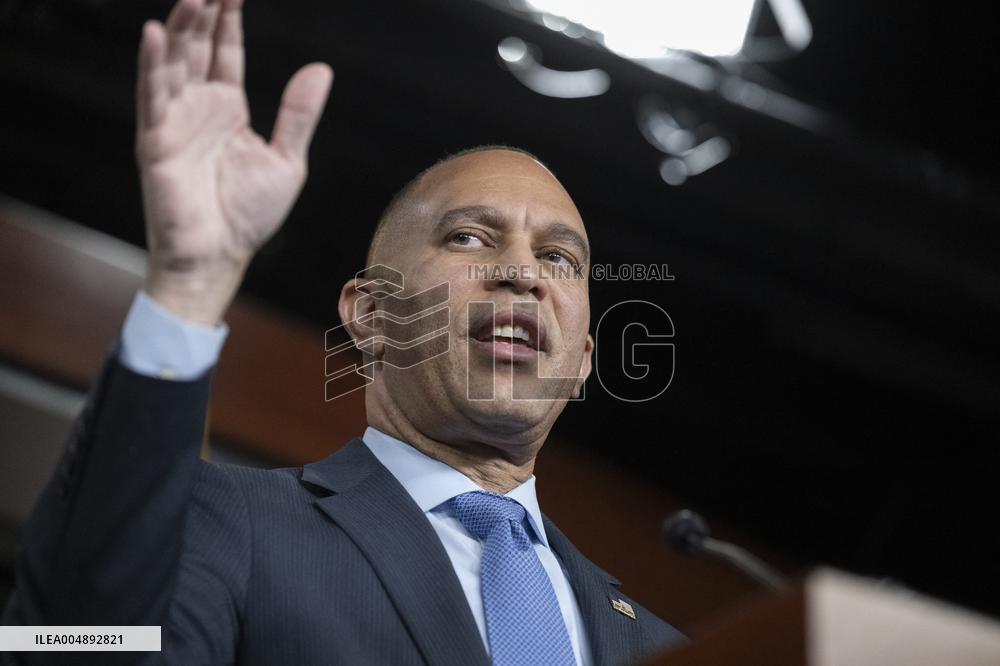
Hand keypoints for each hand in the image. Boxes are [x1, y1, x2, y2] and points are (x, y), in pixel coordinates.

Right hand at [135, 0, 332, 323]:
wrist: (221, 256)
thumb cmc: (249, 216)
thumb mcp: (287, 160)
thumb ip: (299, 115)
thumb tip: (321, 69)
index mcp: (229, 110)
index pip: (227, 53)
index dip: (230, 22)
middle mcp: (199, 108)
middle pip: (198, 48)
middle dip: (204, 14)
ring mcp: (175, 122)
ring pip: (174, 64)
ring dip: (180, 29)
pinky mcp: (156, 141)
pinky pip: (152, 97)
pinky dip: (152, 66)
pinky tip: (153, 35)